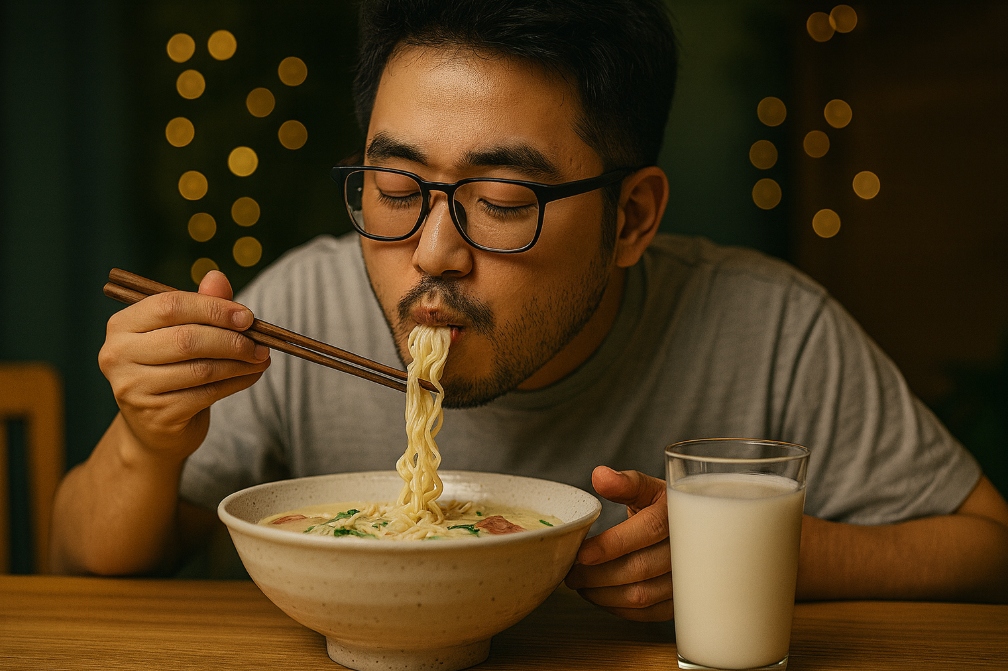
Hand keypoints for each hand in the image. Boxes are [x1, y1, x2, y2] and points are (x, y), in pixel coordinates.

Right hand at [98, 270, 269, 460]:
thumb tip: (217, 277)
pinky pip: (207, 393)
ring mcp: (133, 388)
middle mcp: (118, 355)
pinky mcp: (156, 415)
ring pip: (200, 369)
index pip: (170, 306)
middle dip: (231, 339)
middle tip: (260, 342)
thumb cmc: (171, 369)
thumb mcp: (182, 333)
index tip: (247, 316)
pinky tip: (251, 375)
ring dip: (240, 363)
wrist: (154, 428)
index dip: (213, 308)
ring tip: (261, 358)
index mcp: (122, 325)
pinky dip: (237, 382)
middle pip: (186, 339)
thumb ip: (200, 304)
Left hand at [564, 466, 673, 620]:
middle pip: (639, 568)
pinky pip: (648, 612)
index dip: (611, 544)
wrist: (692, 530)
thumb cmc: (662, 507)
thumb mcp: (647, 488)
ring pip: (642, 595)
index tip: (581, 554)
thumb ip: (625, 483)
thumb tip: (600, 476)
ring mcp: (686, 578)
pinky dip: (619, 608)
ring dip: (603, 594)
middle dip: (597, 574)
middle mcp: (687, 548)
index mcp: (677, 514)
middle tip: (571, 573)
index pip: (647, 530)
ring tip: (581, 584)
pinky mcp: (681, 600)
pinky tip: (601, 596)